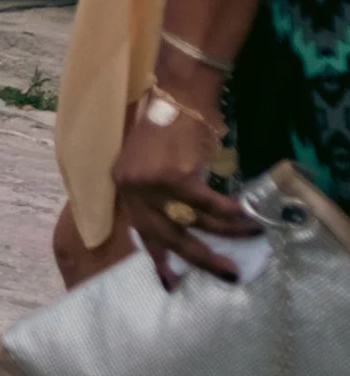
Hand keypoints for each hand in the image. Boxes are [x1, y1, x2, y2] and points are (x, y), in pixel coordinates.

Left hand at [110, 71, 256, 288]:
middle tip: (226, 273)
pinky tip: (246, 218)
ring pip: (194, 219)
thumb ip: (156, 192)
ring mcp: (152, 183)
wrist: (176, 92)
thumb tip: (184, 223)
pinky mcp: (174, 174)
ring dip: (226, 232)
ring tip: (250, 238)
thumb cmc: (167, 123)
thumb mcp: (149, 160)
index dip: (158, 259)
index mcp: (124, 186)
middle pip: (168, 235)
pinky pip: (207, 203)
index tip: (172, 284)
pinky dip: (228, 212)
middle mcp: (133, 188)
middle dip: (198, 258)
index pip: (141, 231)